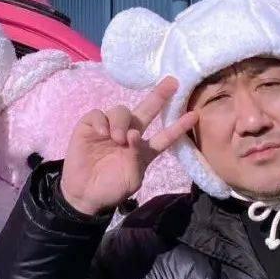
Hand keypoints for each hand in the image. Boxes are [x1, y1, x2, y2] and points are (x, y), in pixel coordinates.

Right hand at [60, 77, 197, 214]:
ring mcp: (109, 129)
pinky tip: (103, 134)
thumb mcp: (131, 179)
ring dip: (122, 122)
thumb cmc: (111, 189)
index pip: (164, 136)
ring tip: (118, 139)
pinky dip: (102, 121)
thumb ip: (136, 158)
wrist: (84, 195)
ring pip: (121, 111)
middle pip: (146, 111)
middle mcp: (129, 134)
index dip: (178, 126)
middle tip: (172, 82)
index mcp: (143, 149)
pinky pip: (98, 114)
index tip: (195, 115)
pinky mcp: (89, 127)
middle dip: (159, 96)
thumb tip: (134, 134)